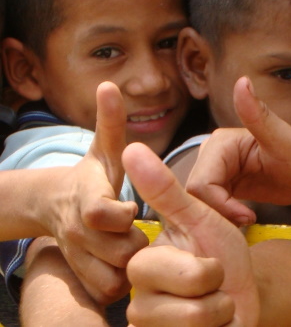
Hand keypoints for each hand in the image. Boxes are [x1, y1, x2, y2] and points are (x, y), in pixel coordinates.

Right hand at [41, 82, 147, 303]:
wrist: (59, 204)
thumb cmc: (94, 175)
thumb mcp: (104, 148)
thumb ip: (111, 121)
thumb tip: (109, 84)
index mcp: (88, 199)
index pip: (103, 214)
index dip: (123, 214)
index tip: (132, 209)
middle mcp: (79, 232)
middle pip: (118, 251)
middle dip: (136, 243)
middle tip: (145, 232)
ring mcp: (79, 257)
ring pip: (113, 278)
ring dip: (132, 267)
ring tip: (140, 249)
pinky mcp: (83, 277)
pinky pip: (108, 292)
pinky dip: (123, 284)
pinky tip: (133, 266)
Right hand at [124, 142, 258, 326]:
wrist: (245, 293)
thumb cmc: (222, 253)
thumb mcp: (199, 218)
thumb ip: (165, 189)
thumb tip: (131, 147)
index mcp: (139, 266)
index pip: (164, 272)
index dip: (205, 269)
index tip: (207, 263)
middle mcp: (136, 304)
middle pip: (182, 306)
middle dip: (216, 293)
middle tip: (214, 287)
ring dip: (221, 315)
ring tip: (216, 307)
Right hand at [185, 76, 290, 224]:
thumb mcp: (282, 139)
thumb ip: (258, 114)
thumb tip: (242, 81)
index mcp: (219, 143)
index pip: (201, 183)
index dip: (220, 205)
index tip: (249, 216)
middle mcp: (212, 154)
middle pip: (197, 195)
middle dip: (220, 212)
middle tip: (249, 220)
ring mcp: (216, 169)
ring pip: (202, 204)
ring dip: (222, 217)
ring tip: (249, 219)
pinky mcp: (223, 184)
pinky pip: (211, 207)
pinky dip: (224, 217)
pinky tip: (245, 218)